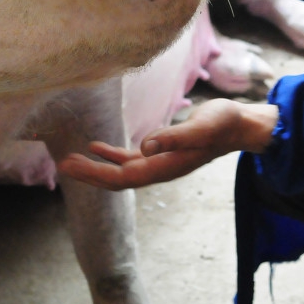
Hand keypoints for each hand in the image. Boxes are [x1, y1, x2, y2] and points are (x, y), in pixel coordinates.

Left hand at [57, 99, 277, 190]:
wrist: (241, 126)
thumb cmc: (224, 124)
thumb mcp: (201, 126)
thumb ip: (175, 136)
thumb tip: (146, 146)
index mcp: (166, 167)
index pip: (123, 177)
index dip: (96, 173)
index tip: (71, 166)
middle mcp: (160, 170)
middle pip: (117, 179)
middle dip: (89, 173)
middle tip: (62, 164)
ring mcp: (161, 163)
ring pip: (121, 171)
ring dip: (96, 166)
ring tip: (71, 159)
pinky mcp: (163, 152)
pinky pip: (131, 159)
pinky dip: (111, 155)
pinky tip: (96, 147)